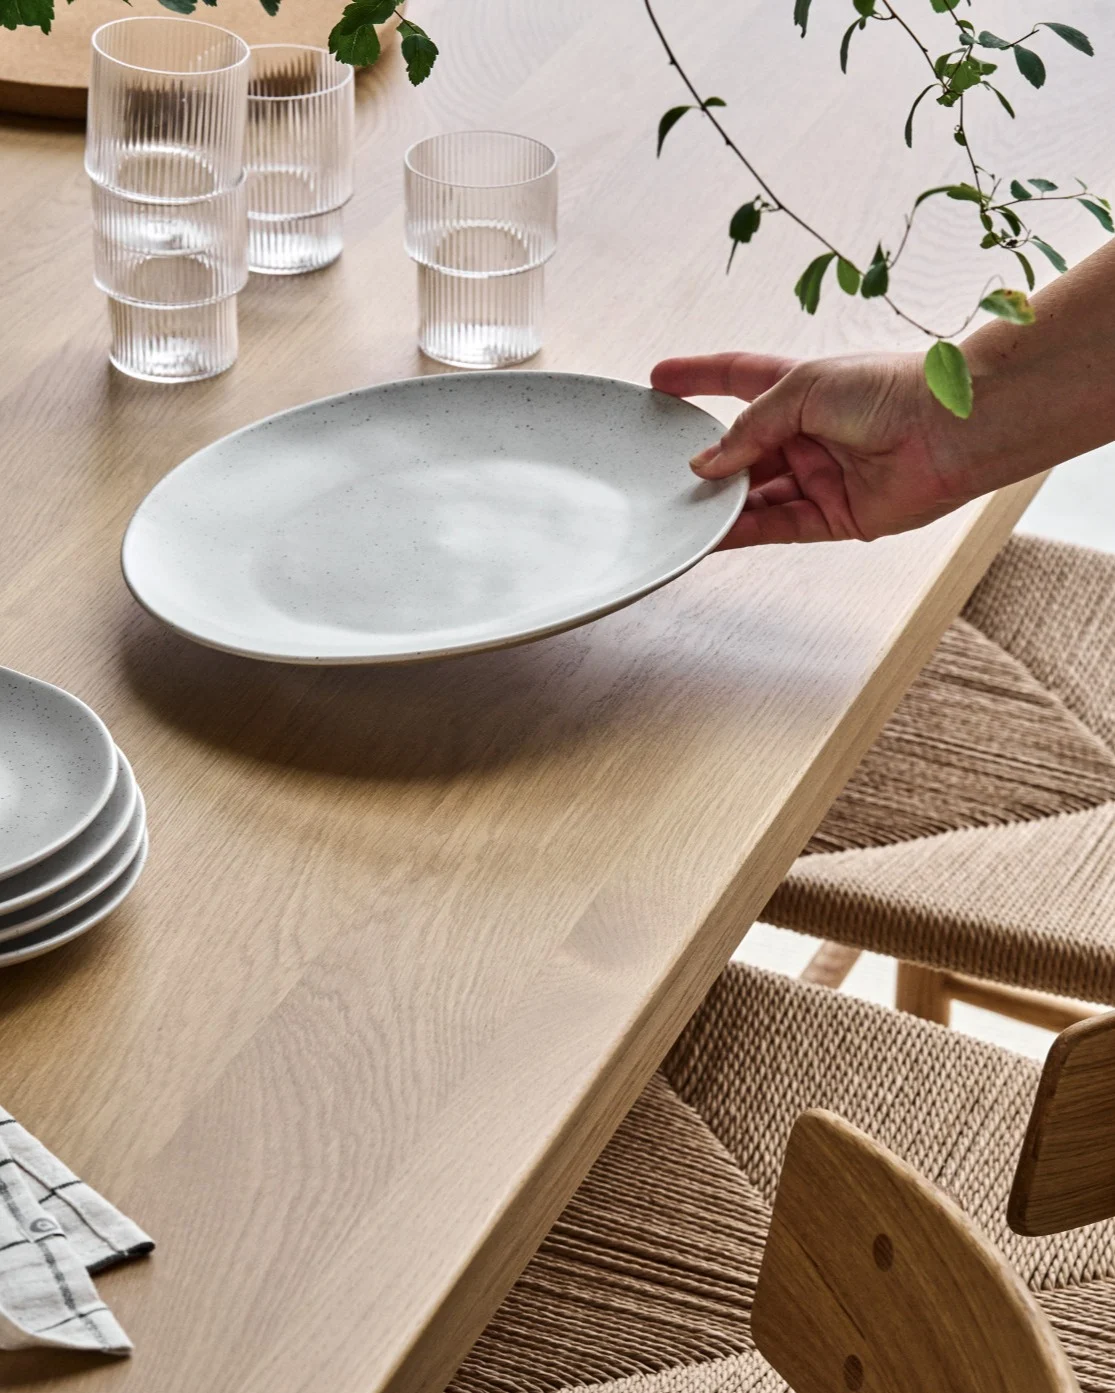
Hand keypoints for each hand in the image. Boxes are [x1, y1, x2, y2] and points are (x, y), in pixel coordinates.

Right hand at [651, 351, 985, 546]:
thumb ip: (749, 427)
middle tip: (659, 468)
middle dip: (704, 460)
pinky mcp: (830, 517)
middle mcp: (806, 434)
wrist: (949, 429)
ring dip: (717, 502)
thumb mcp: (802, 389)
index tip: (660, 382)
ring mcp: (817, 476)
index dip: (698, 379)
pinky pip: (774, 527)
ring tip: (678, 507)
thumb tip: (707, 464)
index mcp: (800, 389)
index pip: (737, 380)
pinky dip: (740, 532)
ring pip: (752, 494)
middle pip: (740, 450)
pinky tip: (710, 534)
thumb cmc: (888, 391)